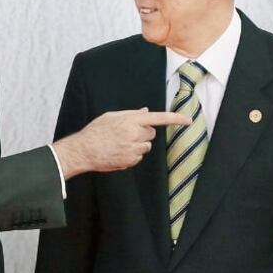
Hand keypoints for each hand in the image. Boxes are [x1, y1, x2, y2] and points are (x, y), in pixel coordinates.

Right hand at [54, 108, 190, 177]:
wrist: (83, 151)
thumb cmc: (96, 131)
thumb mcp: (112, 116)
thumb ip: (131, 114)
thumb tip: (146, 112)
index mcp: (130, 120)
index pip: (158, 118)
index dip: (175, 119)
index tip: (188, 120)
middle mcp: (134, 134)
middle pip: (151, 133)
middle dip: (143, 133)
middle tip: (127, 133)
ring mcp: (133, 149)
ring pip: (146, 146)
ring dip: (138, 144)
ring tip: (120, 143)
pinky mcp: (131, 161)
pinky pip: (139, 156)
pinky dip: (132, 155)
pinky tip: (118, 152)